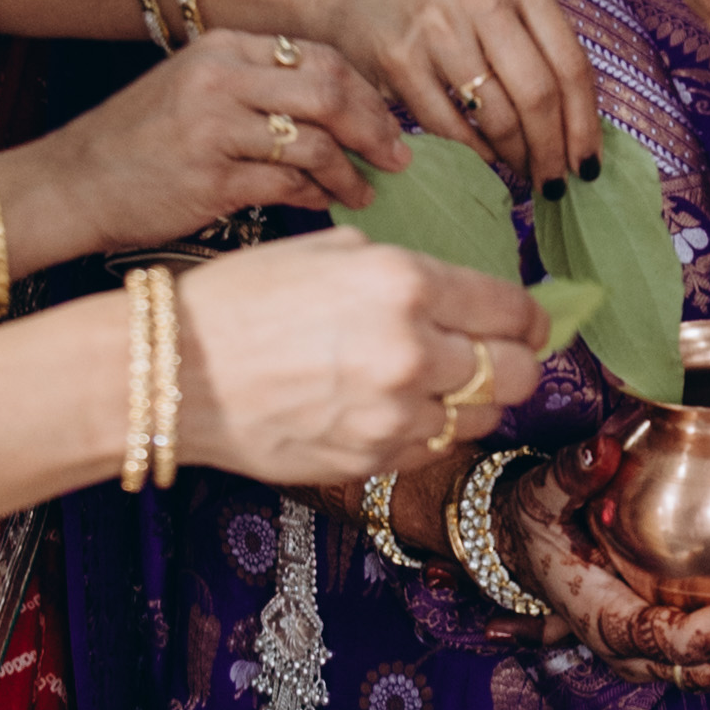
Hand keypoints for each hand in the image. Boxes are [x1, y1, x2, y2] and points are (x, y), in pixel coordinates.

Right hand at [27, 30, 405, 249]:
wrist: (73, 183)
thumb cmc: (140, 144)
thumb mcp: (195, 90)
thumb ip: (259, 88)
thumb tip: (343, 112)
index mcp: (220, 47)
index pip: (318, 55)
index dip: (365, 90)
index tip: (389, 120)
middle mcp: (220, 79)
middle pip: (329, 89)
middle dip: (374, 126)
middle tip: (398, 156)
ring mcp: (214, 128)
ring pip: (314, 140)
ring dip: (350, 170)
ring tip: (365, 190)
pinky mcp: (210, 179)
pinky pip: (287, 183)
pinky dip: (316, 195)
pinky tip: (327, 203)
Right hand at [175, 229, 547, 487]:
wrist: (177, 371)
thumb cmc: (244, 299)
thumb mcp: (333, 250)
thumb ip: (411, 271)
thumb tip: (470, 293)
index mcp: (404, 284)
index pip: (513, 312)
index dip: (533, 320)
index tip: (532, 324)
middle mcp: (411, 350)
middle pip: (517, 374)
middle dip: (516, 365)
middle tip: (496, 357)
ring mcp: (394, 413)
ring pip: (481, 420)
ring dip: (469, 403)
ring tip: (433, 384)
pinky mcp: (372, 458)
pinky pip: (433, 449)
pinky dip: (427, 431)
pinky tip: (393, 408)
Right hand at [328, 0, 606, 186]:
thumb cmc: (442, 5)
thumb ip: (540, 43)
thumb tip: (583, 127)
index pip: (571, 62)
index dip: (585, 123)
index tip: (589, 163)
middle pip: (538, 92)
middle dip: (552, 149)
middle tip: (555, 181)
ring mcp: (436, 23)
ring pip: (497, 113)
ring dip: (515, 155)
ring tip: (522, 170)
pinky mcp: (400, 57)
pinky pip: (451, 124)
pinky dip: (475, 151)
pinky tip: (486, 158)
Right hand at [496, 440, 709, 687]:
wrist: (523, 546)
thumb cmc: (536, 523)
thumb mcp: (541, 495)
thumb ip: (570, 475)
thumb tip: (601, 450)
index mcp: (604, 621)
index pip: (671, 642)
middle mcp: (630, 650)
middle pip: (705, 671)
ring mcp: (650, 653)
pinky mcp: (665, 640)